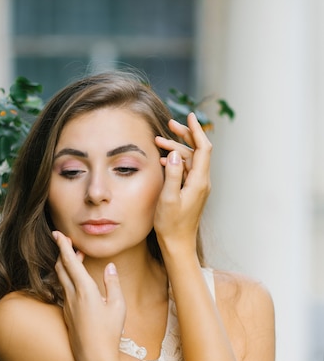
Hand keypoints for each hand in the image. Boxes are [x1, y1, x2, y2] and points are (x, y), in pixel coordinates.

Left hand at [53, 231, 125, 360]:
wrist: (93, 358)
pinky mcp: (67, 314)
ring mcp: (67, 306)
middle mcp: (72, 296)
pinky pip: (63, 291)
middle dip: (63, 253)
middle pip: (61, 268)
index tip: (58, 234)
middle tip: (68, 242)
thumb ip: (113, 284)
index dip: (63, 246)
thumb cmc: (108, 333)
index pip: (70, 261)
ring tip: (75, 259)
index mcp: (85, 290)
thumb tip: (110, 267)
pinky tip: (76, 282)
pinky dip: (66, 279)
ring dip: (65, 266)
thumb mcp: (118, 307)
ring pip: (60, 279)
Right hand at [154, 113, 211, 251]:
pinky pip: (186, 171)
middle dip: (184, 136)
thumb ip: (173, 174)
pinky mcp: (192, 192)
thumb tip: (176, 153)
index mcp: (199, 181)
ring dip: (176, 149)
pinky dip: (176, 162)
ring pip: (189, 160)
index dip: (196, 131)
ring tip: (158, 142)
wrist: (178, 245)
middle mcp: (202, 182)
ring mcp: (198, 187)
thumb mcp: (168, 199)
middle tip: (170, 124)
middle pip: (197, 151)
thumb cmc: (171, 225)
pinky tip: (164, 161)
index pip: (203, 149)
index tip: (189, 116)